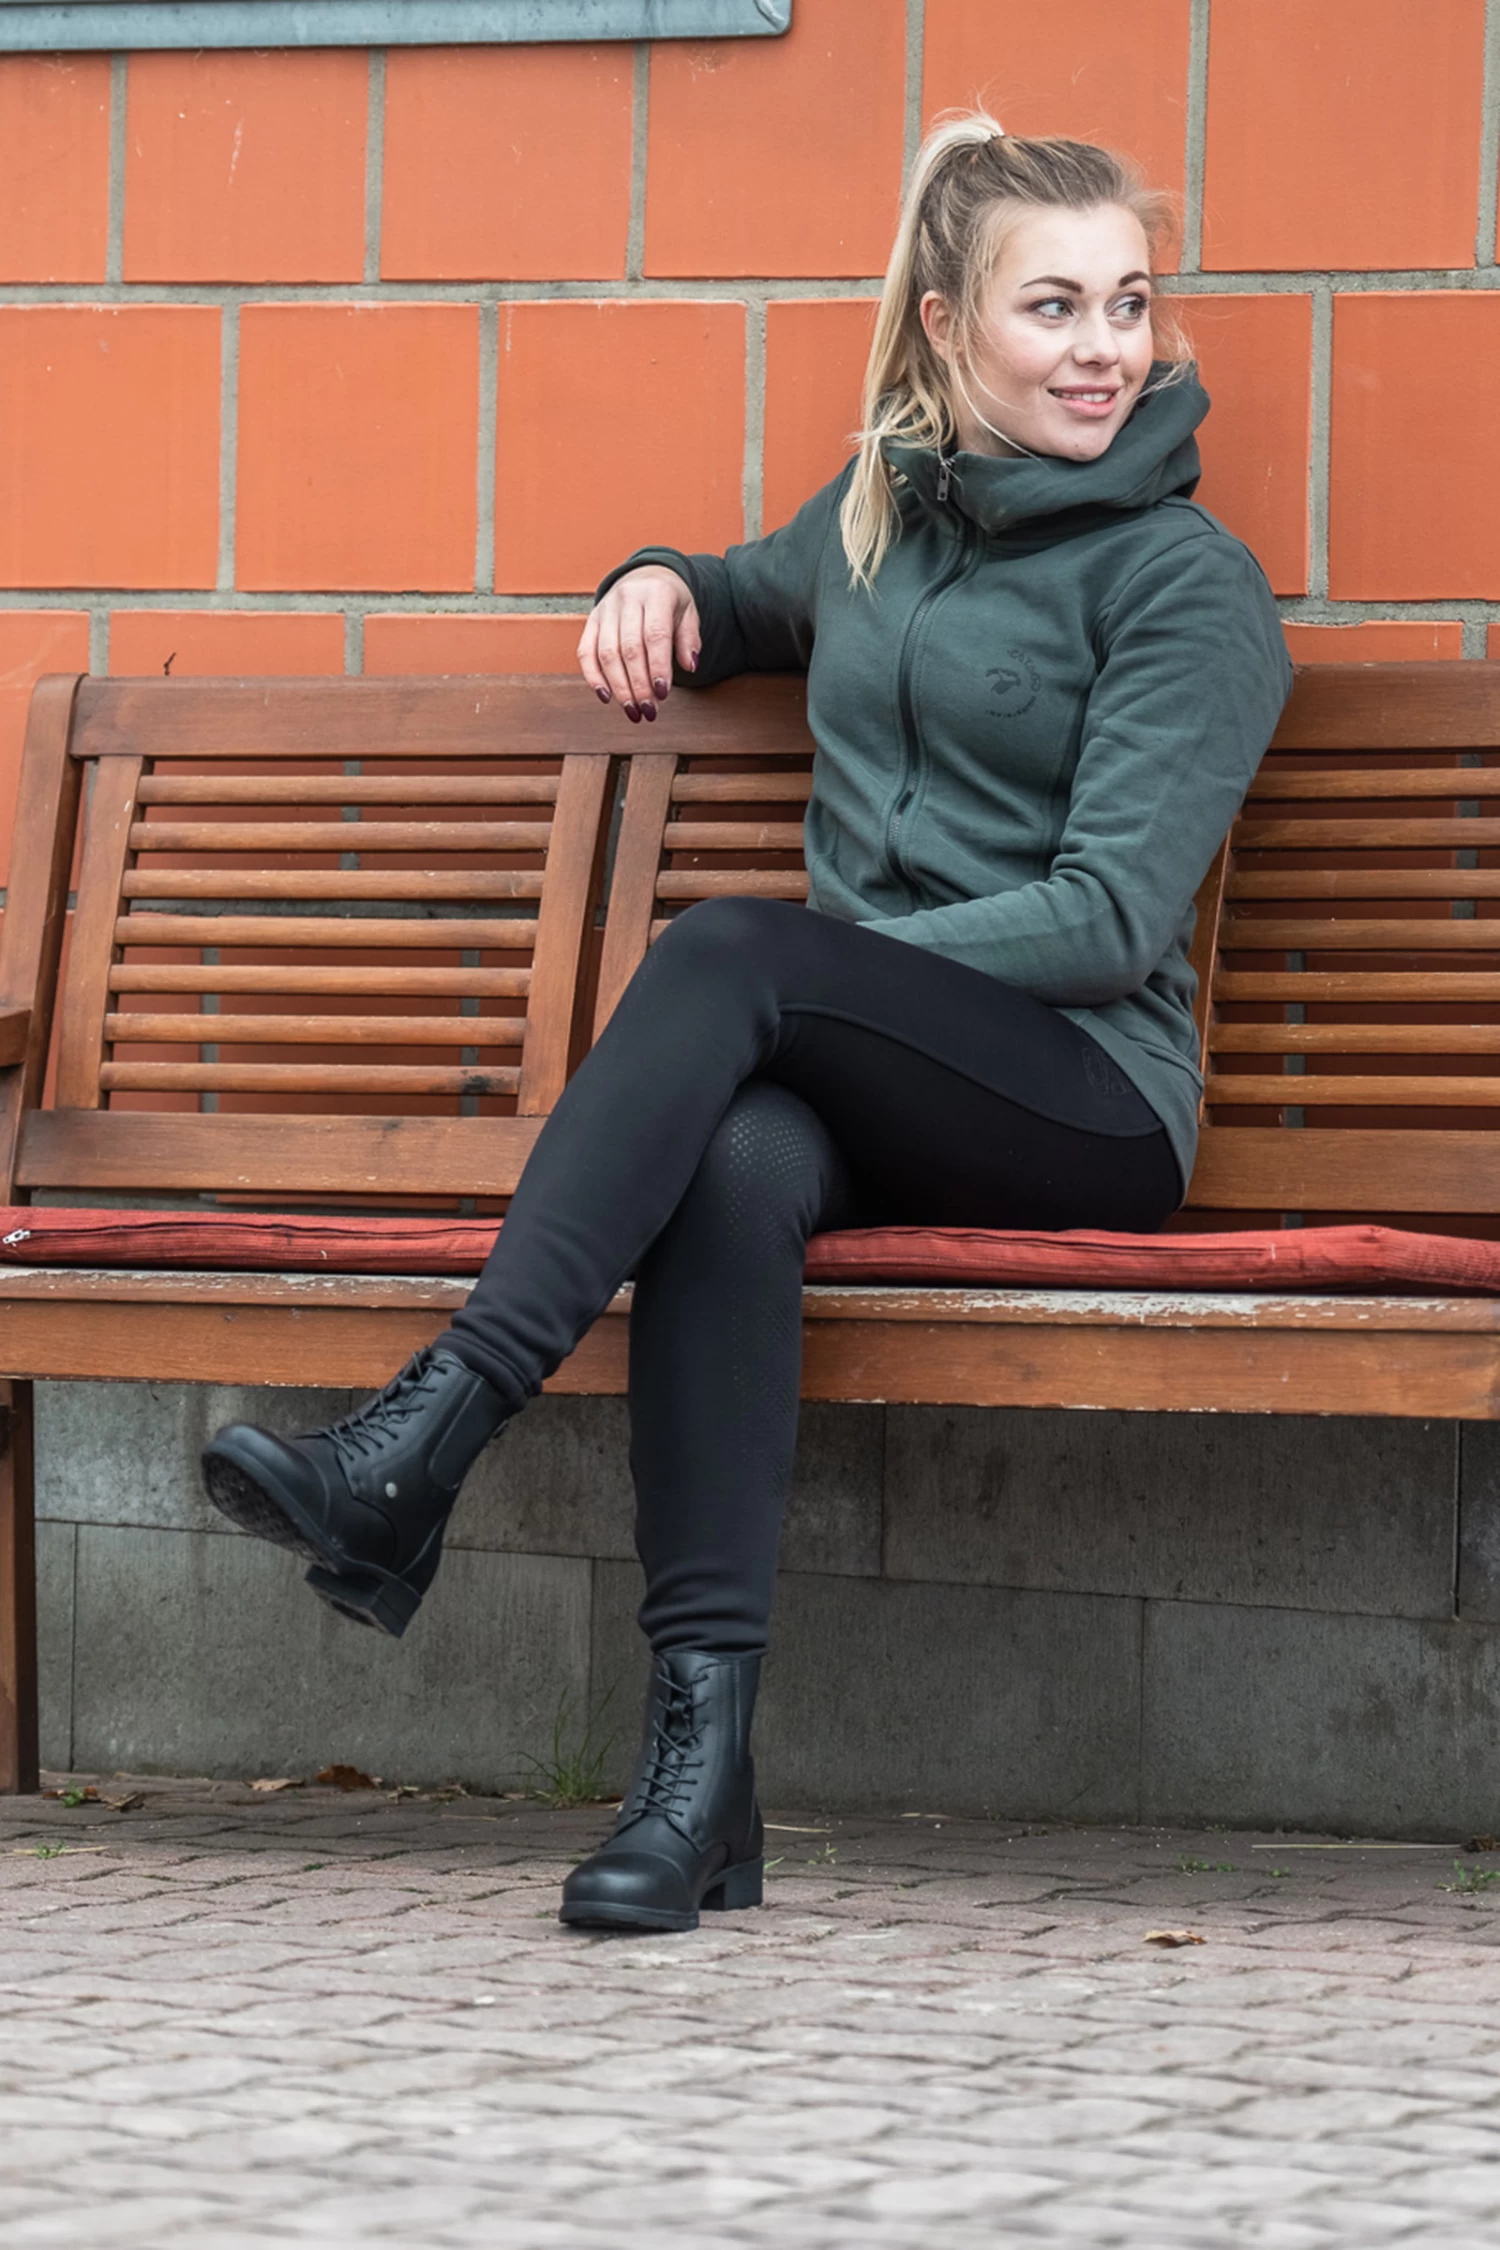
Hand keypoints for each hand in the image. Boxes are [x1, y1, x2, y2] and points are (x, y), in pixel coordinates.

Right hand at [577, 566, 700, 722]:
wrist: (644, 577)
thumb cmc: (669, 600)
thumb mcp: (688, 613)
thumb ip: (689, 639)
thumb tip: (690, 666)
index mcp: (656, 593)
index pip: (655, 635)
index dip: (658, 667)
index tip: (662, 694)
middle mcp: (627, 598)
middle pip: (630, 648)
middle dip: (639, 685)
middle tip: (648, 710)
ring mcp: (606, 609)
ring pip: (607, 653)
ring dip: (619, 687)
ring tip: (632, 710)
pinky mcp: (591, 621)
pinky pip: (585, 651)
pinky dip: (593, 677)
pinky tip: (606, 697)